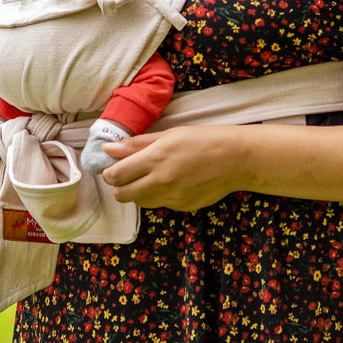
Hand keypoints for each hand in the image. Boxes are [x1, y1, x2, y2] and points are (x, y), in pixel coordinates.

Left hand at [101, 125, 248, 211]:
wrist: (234, 159)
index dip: (109, 173)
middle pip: (123, 195)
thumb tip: (108, 149)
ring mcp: (172, 197)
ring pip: (140, 202)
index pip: (117, 175)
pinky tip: (170, 182)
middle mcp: (160, 181)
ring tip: (148, 177)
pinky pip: (160, 204)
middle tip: (126, 175)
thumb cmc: (201, 140)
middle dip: (119, 186)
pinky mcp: (182, 207)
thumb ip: (136, 144)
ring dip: (137, 192)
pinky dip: (158, 195)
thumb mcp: (167, 135)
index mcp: (154, 159)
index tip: (111, 167)